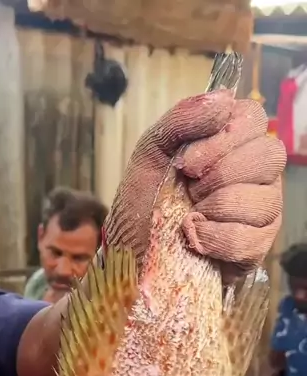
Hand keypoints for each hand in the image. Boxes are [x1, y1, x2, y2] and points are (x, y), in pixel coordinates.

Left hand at [103, 91, 285, 283]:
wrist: (131, 251)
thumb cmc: (144, 201)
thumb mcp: (152, 152)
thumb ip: (183, 119)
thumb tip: (223, 98)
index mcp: (234, 142)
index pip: (254, 119)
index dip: (222, 139)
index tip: (186, 163)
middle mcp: (257, 173)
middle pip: (269, 156)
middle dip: (221, 175)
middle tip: (190, 191)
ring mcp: (262, 212)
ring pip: (265, 200)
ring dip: (216, 208)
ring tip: (190, 217)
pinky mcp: (256, 249)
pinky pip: (251, 239)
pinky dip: (216, 239)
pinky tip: (195, 239)